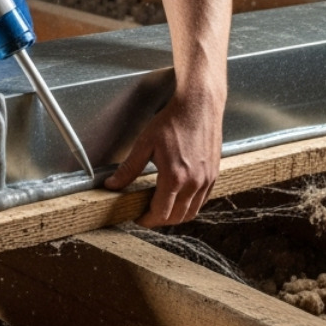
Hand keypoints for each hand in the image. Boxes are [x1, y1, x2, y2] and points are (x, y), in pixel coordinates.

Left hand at [103, 91, 223, 226]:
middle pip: (177, 217)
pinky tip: (179, 197)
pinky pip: (203, 200)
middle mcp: (193, 183)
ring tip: (162, 208)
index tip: (138, 217)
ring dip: (176, 216)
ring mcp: (206, 180)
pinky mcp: (214, 174)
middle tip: (147, 214)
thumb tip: (112, 185)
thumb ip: (129, 168)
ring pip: (192, 212)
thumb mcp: (144, 144)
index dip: (146, 220)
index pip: (160, 213)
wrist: (198, 105)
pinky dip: (190, 205)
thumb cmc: (173, 121)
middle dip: (159, 220)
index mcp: (174, 177)